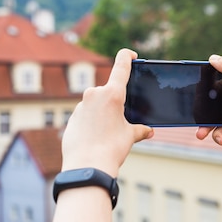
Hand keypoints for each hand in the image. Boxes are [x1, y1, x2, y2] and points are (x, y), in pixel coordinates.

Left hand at [61, 49, 153, 175]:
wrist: (86, 166)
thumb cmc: (111, 149)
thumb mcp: (130, 136)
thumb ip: (140, 130)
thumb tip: (148, 131)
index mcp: (112, 93)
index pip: (121, 65)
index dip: (128, 56)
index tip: (132, 55)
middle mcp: (94, 94)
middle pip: (109, 90)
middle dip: (116, 102)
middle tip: (122, 119)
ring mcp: (81, 106)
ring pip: (96, 104)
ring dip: (103, 113)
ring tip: (109, 134)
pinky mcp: (72, 118)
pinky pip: (86, 116)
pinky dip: (92, 123)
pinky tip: (97, 138)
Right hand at [196, 55, 221, 158]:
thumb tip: (213, 58)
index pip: (221, 76)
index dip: (206, 83)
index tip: (193, 89)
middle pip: (215, 98)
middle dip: (204, 110)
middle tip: (194, 116)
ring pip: (216, 115)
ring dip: (207, 126)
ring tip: (201, 134)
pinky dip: (218, 134)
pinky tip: (220, 139)